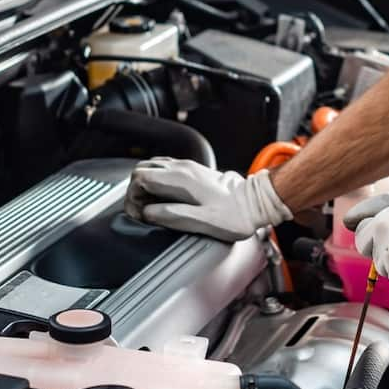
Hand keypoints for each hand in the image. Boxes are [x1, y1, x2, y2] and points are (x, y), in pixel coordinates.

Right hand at [124, 157, 290, 241]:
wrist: (255, 203)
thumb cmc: (234, 215)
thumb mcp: (200, 221)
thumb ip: (171, 216)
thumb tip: (148, 214)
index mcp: (180, 179)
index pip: (140, 176)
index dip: (132, 196)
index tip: (138, 213)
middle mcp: (182, 168)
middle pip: (143, 168)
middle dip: (135, 189)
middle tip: (141, 210)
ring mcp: (188, 168)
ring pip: (153, 167)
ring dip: (145, 185)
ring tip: (151, 206)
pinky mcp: (194, 172)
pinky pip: (166, 170)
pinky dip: (157, 182)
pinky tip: (163, 198)